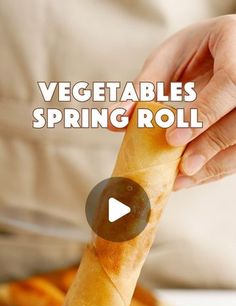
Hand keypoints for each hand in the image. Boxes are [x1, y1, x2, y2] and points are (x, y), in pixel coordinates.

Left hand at [112, 15, 235, 188]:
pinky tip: (192, 178)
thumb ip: (145, 87)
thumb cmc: (196, 50)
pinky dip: (216, 169)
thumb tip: (113, 122)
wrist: (226, 48)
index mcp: (235, 43)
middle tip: (182, 169)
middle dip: (211, 146)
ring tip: (181, 180)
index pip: (229, 83)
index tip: (173, 138)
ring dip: (214, 165)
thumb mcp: (169, 57)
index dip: (203, 113)